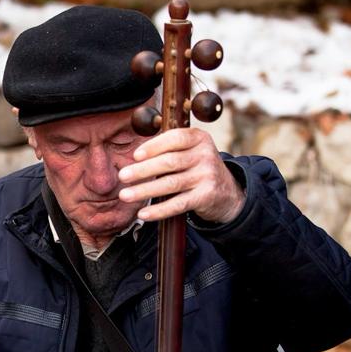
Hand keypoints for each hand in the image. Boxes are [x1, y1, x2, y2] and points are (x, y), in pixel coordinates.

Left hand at [116, 127, 243, 223]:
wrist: (227, 192)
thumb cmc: (196, 167)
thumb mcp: (190, 151)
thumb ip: (168, 148)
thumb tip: (134, 157)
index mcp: (199, 138)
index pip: (175, 138)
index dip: (154, 146)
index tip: (135, 155)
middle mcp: (205, 155)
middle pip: (170, 162)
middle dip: (143, 170)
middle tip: (123, 176)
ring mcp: (207, 176)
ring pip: (171, 183)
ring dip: (145, 190)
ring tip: (125, 195)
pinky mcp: (206, 196)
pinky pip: (178, 204)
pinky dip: (159, 210)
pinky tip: (143, 213)